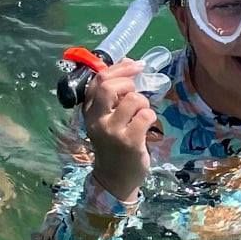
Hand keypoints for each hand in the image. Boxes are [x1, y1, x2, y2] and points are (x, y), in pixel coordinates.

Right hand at [80, 57, 159, 201]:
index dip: (119, 68)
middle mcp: (97, 119)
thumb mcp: (107, 117)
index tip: (135, 66)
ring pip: (132, 99)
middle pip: (109, 85)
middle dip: (129, 82)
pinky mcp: (128, 141)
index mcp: (89, 110)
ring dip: (143, 102)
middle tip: (137, 91)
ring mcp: (112, 131)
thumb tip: (128, 61)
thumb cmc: (114, 143)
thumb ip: (114, 92)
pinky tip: (147, 126)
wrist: (115, 178)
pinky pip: (145, 115)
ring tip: (142, 113)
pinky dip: (150, 116)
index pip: (98, 79)